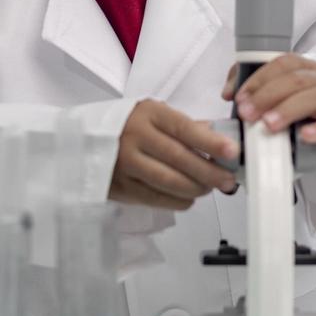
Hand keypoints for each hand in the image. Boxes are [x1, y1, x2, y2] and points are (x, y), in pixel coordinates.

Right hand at [109, 99, 239, 210]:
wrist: (83, 140)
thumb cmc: (127, 125)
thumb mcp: (153, 114)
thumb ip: (184, 126)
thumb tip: (218, 137)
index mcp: (148, 114)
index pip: (184, 129)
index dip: (211, 142)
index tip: (233, 152)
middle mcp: (135, 138)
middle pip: (180, 159)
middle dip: (209, 172)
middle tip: (228, 179)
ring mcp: (126, 164)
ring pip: (169, 182)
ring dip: (196, 188)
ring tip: (210, 188)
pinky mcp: (120, 187)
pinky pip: (156, 198)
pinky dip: (178, 200)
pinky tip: (189, 197)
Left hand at [222, 54, 315, 174]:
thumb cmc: (305, 119)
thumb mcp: (279, 102)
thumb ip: (254, 90)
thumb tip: (228, 91)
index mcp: (309, 70)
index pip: (285, 63)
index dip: (260, 78)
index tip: (240, 97)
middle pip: (298, 79)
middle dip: (267, 95)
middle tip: (247, 114)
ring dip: (288, 109)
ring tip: (268, 125)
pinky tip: (303, 135)